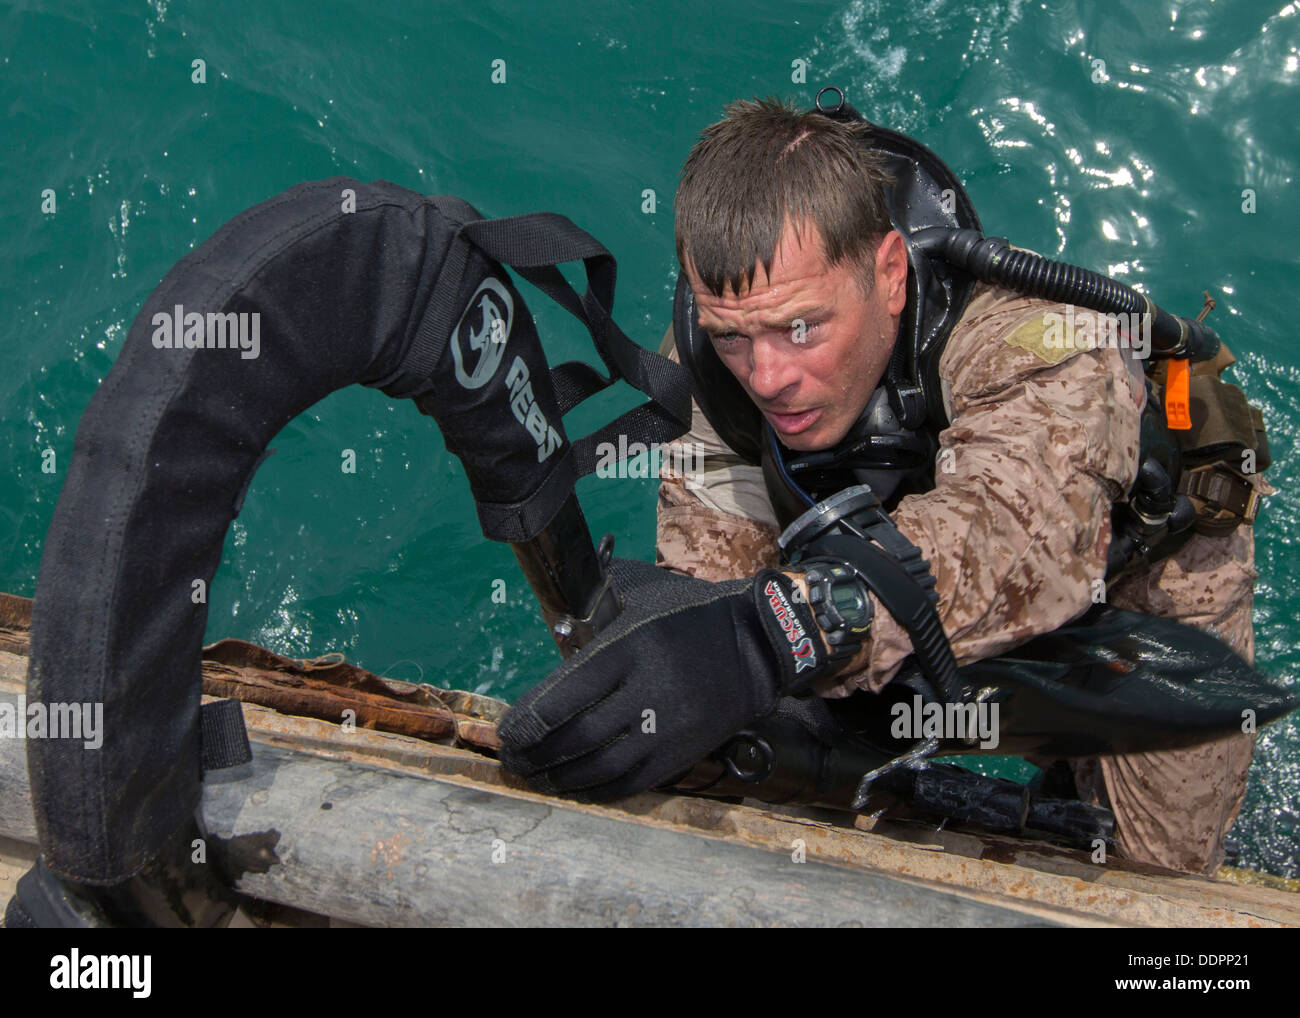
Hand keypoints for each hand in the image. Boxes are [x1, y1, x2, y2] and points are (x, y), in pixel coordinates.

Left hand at [497, 558, 827, 800]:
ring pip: (602, 766)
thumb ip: (596, 613)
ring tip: (533, 777)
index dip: (529, 719)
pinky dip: (597, 790)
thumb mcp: (641, 598)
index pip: (567, 693)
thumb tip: (554, 627)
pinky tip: (573, 788)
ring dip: (560, 778)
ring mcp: (668, 727)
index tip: (506, 731)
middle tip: (511, 758)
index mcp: (631, 648)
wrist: (756, 644)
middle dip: (536, 753)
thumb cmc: (687, 615)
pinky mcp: (684, 752)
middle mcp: (649, 690)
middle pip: (579, 735)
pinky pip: (633, 782)